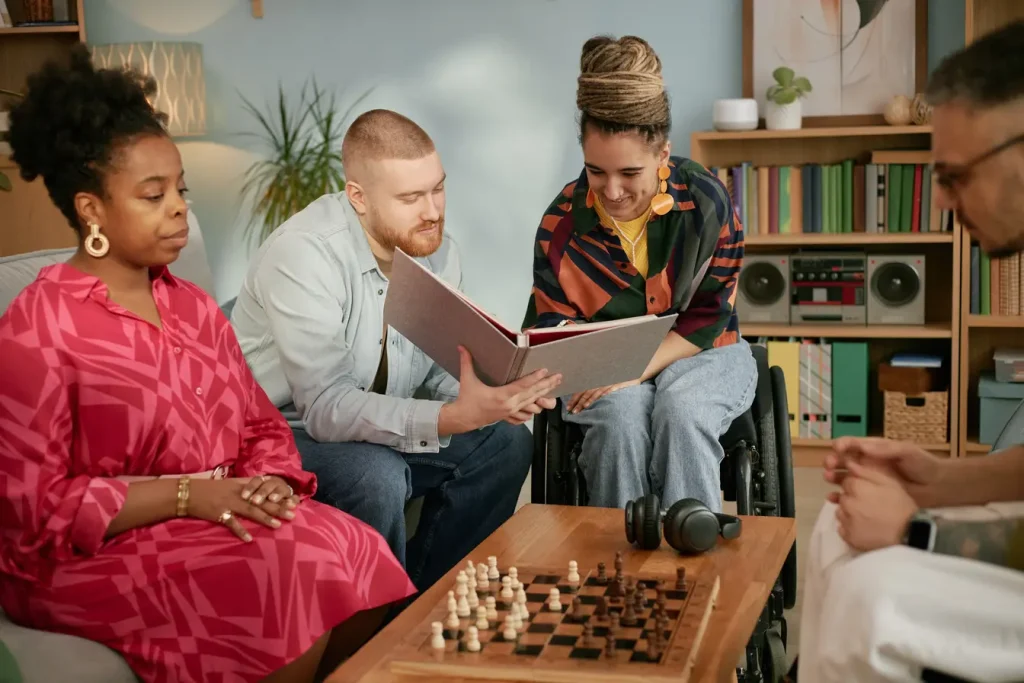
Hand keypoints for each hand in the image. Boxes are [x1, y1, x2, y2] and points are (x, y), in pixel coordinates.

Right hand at [187, 477, 293, 541]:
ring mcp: (229, 504)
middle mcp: (238, 494)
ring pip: (250, 511)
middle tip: (292, 514)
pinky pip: (231, 523)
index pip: (264, 490)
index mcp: (242, 486)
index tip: (293, 501)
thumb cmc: (211, 489)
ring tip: (278, 525)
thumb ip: (247, 485)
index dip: (279, 496)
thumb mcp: (231, 483)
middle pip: (261, 501)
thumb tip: (264, 484)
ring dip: (264, 518)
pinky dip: (240, 531)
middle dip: (278, 508)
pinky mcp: (219, 514)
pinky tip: (249, 539)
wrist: (189, 492)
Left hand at [240, 474, 298, 507]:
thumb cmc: (261, 492)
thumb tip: (231, 495)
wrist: (283, 495)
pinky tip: (293, 504)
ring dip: (277, 495)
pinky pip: (294, 498)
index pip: (256, 481)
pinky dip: (293, 501)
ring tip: (273, 499)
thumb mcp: (251, 490)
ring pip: (280, 489)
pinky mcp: (292, 497)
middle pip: (268, 486)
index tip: (244, 496)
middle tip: (255, 501)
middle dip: (262, 493)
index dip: (250, 488)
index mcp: (262, 481)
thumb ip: (245, 491)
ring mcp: (284, 489)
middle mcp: (274, 483)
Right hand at [439, 346, 561, 433]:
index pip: (522, 386)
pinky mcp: (510, 416)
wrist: (464, 418)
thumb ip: (466, 362)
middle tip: (558, 376)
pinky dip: (534, 408)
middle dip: (547, 385)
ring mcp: (511, 412)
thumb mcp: (467, 380)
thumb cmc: (467, 398)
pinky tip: (541, 403)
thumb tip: (461, 346)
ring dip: (544, 395)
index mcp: (501, 396)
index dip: (534, 378)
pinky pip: (527, 414)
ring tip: (553, 387)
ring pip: (533, 404)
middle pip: (533, 394)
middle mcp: (509, 405)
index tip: (545, 370)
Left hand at [566, 379, 639, 413]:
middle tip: (573, 411)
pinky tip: (602, 398)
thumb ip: (592, 390)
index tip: (568, 407)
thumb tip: (581, 400)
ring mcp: (608, 382)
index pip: (581, 391)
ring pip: (596, 391)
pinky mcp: (618, 383)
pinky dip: (606, 392)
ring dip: (590, 400)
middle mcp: (599, 382)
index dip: (574, 399)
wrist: (629, 369)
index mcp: (593, 382)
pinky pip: (611, 388)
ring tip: (584, 407)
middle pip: (586, 393)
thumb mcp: (601, 382)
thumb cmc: (614, 377)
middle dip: (579, 402)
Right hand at [825, 437, 943, 506]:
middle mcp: (867, 464)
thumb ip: (886, 449)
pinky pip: (851, 495)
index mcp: (873, 450)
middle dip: (833, 460)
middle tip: (829, 465)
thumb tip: (862, 446)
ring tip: (828, 478)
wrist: (937, 488)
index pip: (853, 444)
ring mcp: (867, 481)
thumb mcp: (907, 451)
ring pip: (843, 477)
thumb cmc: (923, 465)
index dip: (843, 444)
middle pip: (843, 460)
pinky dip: (839, 495)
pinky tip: (833, 498)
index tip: (838, 448)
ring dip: (832, 476)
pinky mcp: (869, 496)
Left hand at [834, 458, 918, 551]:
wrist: (910, 534)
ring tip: (868, 518)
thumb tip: (849, 463)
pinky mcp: (848, 537)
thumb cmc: (901, 506)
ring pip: (841, 512)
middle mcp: (848, 504)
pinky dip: (849, 527)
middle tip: (870, 506)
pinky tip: (864, 528)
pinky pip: (842, 528)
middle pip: (843, 497)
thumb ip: (867, 472)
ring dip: (849, 513)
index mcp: (857, 488)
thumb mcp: (889, 483)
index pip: (847, 482)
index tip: (868, 492)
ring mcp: (846, 521)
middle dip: (852, 499)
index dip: (857, 486)